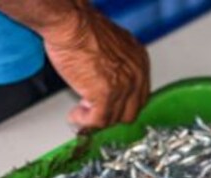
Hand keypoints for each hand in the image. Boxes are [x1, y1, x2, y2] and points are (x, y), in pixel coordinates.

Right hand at [42, 8, 149, 129]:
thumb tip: (106, 81)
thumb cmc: (83, 28)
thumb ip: (114, 66)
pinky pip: (98, 121)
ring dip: (95, 119)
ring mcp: (123, 87)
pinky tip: (75, 115)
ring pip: (113, 119)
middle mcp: (136, 75)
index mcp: (139, 62)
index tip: (108, 108)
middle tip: (93, 112)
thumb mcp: (110, 47)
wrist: (71, 23)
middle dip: (110, 115)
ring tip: (80, 113)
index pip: (139, 97)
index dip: (121, 106)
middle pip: (130, 112)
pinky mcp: (106, 95)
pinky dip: (84, 122)